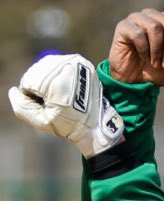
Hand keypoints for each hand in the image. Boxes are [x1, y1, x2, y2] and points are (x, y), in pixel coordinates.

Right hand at [8, 54, 123, 157]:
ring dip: (50, 80)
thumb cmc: (69, 125)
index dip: (34, 97)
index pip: (27, 82)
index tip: (51, 107)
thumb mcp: (42, 121)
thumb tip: (15, 90)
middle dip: (42, 87)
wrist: (97, 125)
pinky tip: (68, 88)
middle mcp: (66, 66)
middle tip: (59, 102)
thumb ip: (21, 106)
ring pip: (46, 67)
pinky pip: (58, 65)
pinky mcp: (81, 61)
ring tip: (64, 95)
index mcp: (56, 81)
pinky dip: (59, 75)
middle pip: (36, 72)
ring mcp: (75, 62)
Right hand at [109, 9, 163, 84]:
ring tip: (156, 63)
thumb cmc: (161, 69)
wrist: (138, 82)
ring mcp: (138, 19)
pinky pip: (139, 34)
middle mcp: (154, 16)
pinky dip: (144, 50)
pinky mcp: (124, 26)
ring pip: (155, 27)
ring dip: (158, 50)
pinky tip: (143, 57)